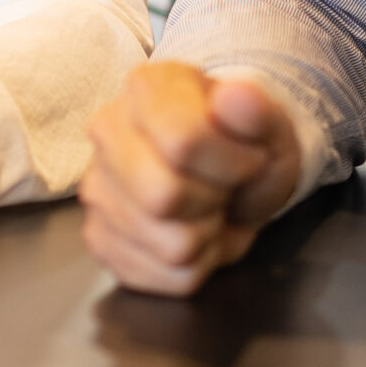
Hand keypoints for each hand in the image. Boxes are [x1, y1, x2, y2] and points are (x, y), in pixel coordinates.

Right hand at [79, 62, 302, 296]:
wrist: (227, 173)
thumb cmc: (243, 144)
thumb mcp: (268, 124)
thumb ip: (257, 110)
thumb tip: (237, 96)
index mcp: (148, 88)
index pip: (182, 142)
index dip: (232, 164)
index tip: (249, 160)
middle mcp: (107, 132)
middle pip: (164, 197)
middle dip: (214, 200)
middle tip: (223, 186)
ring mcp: (97, 188)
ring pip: (172, 246)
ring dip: (210, 235)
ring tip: (208, 207)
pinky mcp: (100, 239)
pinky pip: (168, 278)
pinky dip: (199, 265)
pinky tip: (193, 230)